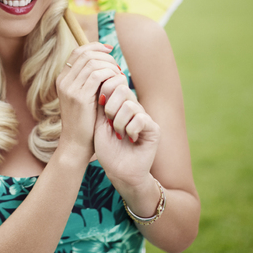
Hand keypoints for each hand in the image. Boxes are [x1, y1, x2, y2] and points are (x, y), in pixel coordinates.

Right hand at [55, 43, 119, 159]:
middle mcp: (63, 81)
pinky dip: (110, 75)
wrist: (76, 144)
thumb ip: (90, 81)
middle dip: (105, 56)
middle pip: (86, 54)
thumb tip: (105, 62)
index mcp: (62, 79)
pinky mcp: (80, 97)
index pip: (78, 52)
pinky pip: (98, 75)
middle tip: (117, 66)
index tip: (110, 51)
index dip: (95, 47)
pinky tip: (117, 82)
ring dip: (110, 66)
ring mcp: (70, 88)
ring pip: (93, 62)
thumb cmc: (84, 122)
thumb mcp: (84, 98)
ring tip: (119, 75)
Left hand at [93, 73, 160, 187]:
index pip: (114, 83)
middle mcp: (133, 107)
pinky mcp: (153, 128)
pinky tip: (130, 139)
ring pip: (130, 105)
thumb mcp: (98, 123)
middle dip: (110, 107)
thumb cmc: (107, 149)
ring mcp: (144, 116)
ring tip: (119, 134)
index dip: (104, 94)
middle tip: (109, 123)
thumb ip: (100, 104)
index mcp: (119, 104)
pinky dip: (130, 130)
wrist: (118, 171)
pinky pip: (140, 118)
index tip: (101, 112)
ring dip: (119, 122)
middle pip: (122, 89)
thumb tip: (101, 81)